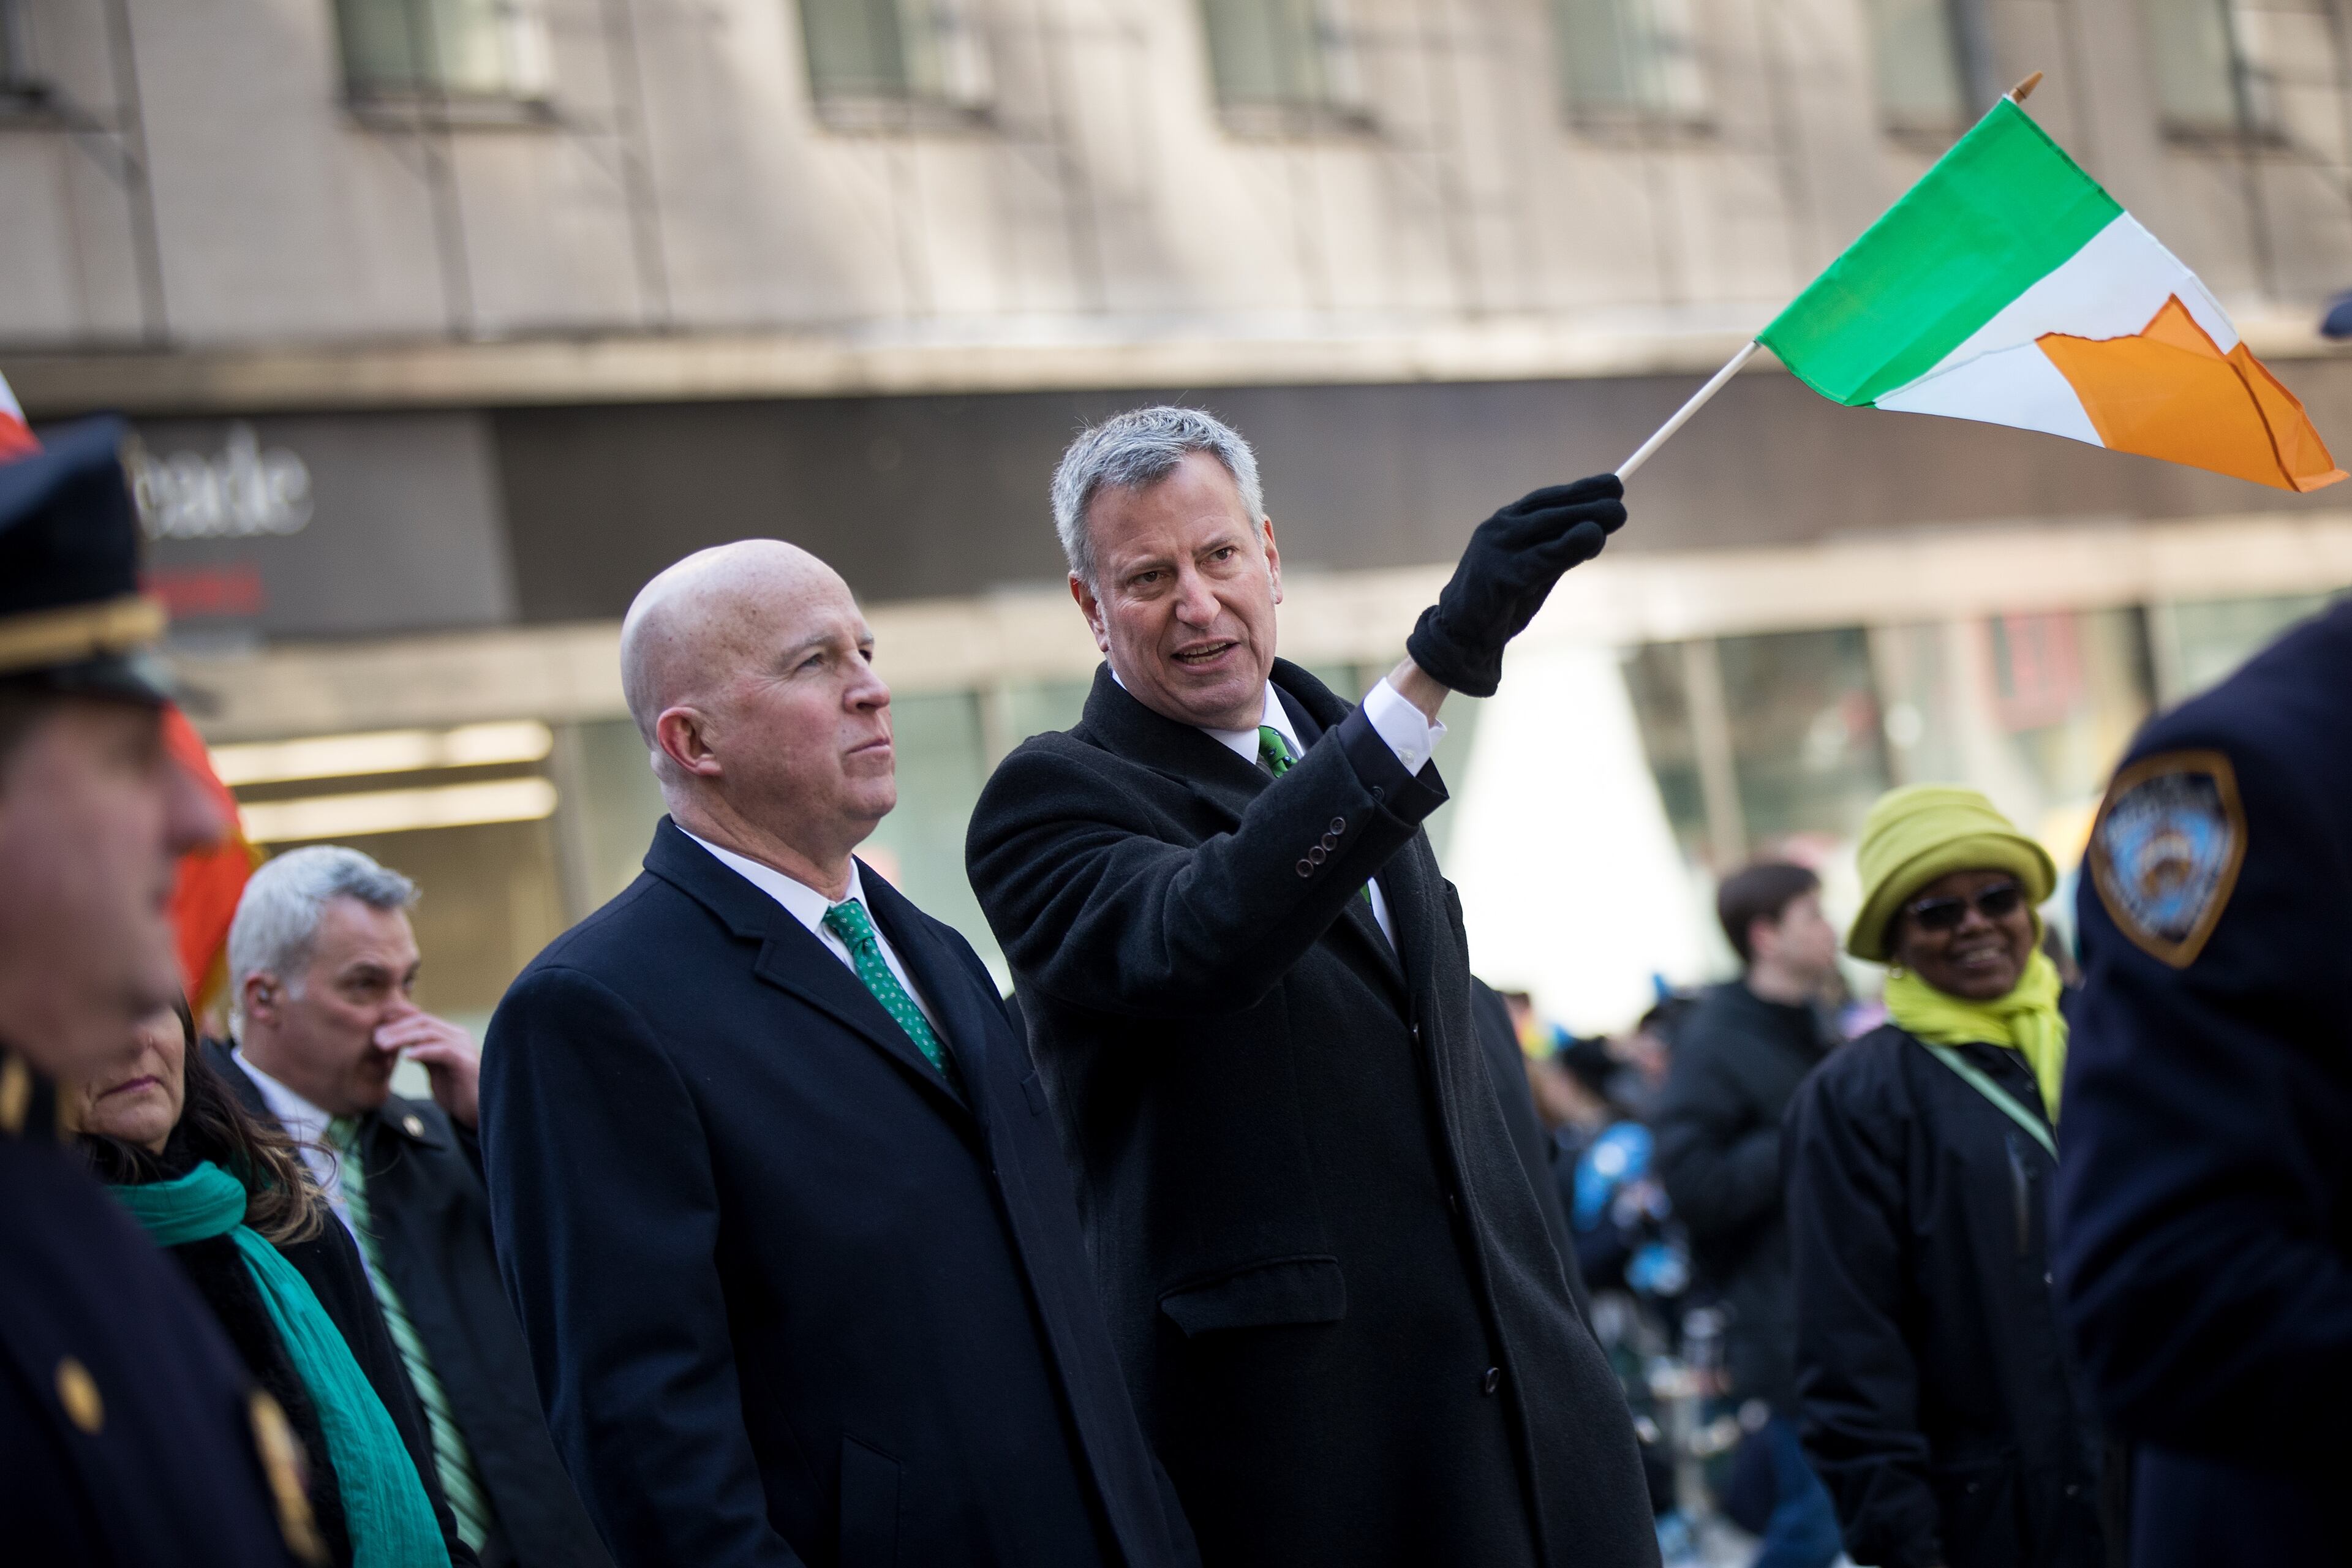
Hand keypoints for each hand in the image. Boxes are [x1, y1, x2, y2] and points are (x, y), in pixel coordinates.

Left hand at [376, 1012, 480, 1129]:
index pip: (421, 1019)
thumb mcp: (435, 1068)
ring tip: (383, 1046)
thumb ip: (422, 1053)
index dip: (398, 1021)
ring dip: (403, 1038)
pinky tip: (407, 1056)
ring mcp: (464, 1047)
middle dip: (396, 1028)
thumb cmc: (457, 1092)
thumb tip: (399, 1044)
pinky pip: (443, 1050)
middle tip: (375, 1038)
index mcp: (450, 1035)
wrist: (479, 1113)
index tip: (375, 1029)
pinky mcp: (466, 1062)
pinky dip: (423, 1051)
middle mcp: (458, 1036)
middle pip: (423, 1021)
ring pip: (429, 1033)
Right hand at [1405, 474, 1625, 696]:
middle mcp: (1497, 530)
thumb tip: (1599, 529)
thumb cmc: (1502, 603)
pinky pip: (1543, 558)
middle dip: (1588, 501)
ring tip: (1617, 514)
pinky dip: (1570, 546)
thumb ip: (1559, 550)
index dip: (1580, 490)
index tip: (1612, 484)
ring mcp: (1496, 551)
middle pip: (1550, 509)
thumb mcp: (1533, 570)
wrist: (1462, 637)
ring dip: (1586, 518)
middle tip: (1620, 497)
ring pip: (1548, 527)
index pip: (1546, 500)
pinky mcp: (1502, 576)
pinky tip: (1593, 537)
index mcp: (1503, 524)